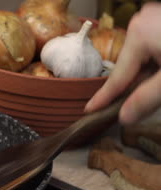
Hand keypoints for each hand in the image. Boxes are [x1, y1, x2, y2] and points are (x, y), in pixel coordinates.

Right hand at [84, 3, 160, 124]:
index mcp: (139, 33)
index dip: (105, 97)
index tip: (88, 110)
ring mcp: (155, 17)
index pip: (119, 75)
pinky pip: (155, 48)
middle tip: (137, 106)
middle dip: (136, 86)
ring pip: (146, 57)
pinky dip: (159, 66)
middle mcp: (142, 21)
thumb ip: (147, 100)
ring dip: (150, 77)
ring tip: (157, 90)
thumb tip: (123, 118)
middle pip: (132, 64)